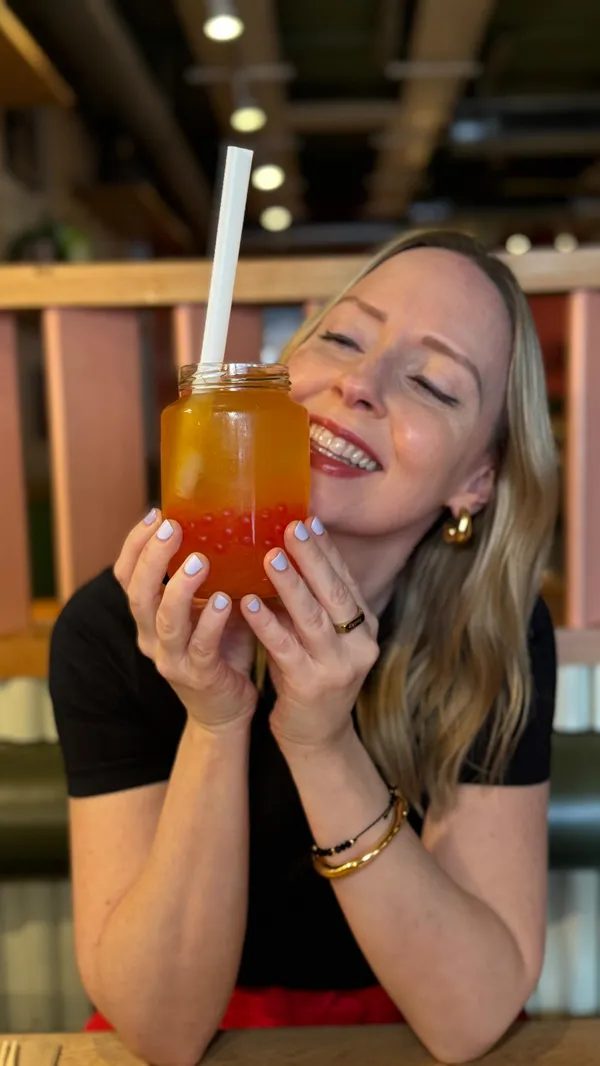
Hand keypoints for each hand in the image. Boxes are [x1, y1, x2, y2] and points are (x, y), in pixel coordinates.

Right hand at [114, 509, 257, 731]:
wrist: (226, 709)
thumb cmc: (222, 647)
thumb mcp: (211, 605)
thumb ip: (212, 574)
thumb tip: (235, 522)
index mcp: (148, 616)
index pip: (127, 575)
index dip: (135, 544)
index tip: (156, 513)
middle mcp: (151, 636)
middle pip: (138, 593)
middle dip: (152, 558)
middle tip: (172, 528)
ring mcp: (172, 659)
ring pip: (165, 621)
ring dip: (180, 589)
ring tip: (198, 561)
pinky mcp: (199, 677)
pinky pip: (201, 647)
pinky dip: (211, 622)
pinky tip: (226, 602)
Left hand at [239, 518, 379, 750]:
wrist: (316, 737)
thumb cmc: (309, 676)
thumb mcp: (317, 637)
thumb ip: (308, 603)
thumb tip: (279, 552)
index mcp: (365, 626)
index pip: (346, 579)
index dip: (327, 550)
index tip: (309, 518)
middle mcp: (360, 644)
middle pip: (335, 592)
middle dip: (313, 557)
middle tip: (291, 526)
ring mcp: (339, 666)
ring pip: (314, 617)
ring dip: (291, 583)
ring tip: (270, 555)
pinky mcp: (311, 686)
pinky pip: (286, 648)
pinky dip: (267, 623)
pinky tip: (247, 603)